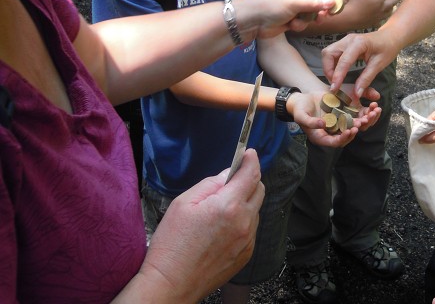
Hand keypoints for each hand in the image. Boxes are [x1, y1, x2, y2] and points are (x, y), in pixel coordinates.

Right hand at [134, 149, 264, 300]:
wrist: (171, 284)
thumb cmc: (172, 245)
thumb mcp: (183, 203)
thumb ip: (210, 184)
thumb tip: (228, 174)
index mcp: (228, 206)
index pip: (251, 174)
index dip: (251, 160)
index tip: (249, 154)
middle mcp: (244, 223)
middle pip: (259, 189)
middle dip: (248, 180)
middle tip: (230, 181)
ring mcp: (248, 240)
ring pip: (255, 209)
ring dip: (244, 202)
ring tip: (219, 211)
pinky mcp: (246, 254)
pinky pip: (251, 229)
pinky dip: (242, 222)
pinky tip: (221, 229)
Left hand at [240, 0, 342, 38]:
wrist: (250, 21)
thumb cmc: (270, 5)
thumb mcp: (294, 2)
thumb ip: (315, 2)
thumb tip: (334, 2)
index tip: (339, 0)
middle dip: (322, 7)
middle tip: (328, 15)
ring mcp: (294, 5)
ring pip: (312, 11)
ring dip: (310, 18)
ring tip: (308, 21)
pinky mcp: (291, 17)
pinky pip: (304, 20)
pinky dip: (300, 24)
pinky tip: (292, 26)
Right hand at [290, 89, 381, 146]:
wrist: (302, 99)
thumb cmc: (299, 110)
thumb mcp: (301, 116)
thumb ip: (310, 122)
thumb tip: (323, 124)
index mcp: (322, 137)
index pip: (335, 142)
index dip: (343, 138)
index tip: (350, 131)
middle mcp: (332, 132)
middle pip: (346, 136)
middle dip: (355, 130)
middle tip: (362, 123)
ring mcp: (337, 123)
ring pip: (352, 126)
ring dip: (362, 122)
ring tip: (369, 115)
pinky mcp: (341, 114)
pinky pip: (353, 116)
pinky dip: (361, 113)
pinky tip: (369, 108)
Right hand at [322, 30, 399, 96]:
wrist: (391, 36)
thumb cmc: (387, 48)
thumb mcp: (379, 64)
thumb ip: (366, 78)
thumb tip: (357, 94)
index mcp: (358, 43)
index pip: (343, 60)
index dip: (337, 76)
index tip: (335, 89)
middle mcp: (348, 40)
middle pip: (328, 53)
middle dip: (328, 70)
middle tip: (335, 84)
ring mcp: (345, 40)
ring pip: (328, 53)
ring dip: (329, 67)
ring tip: (336, 80)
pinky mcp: (344, 44)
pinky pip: (333, 53)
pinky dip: (332, 64)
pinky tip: (339, 73)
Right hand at [338, 0, 398, 28]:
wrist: (348, 19)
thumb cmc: (354, 3)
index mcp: (380, 0)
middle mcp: (382, 9)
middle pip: (391, 2)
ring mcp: (379, 17)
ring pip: (389, 12)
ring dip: (392, 7)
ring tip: (393, 5)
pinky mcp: (374, 24)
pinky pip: (383, 20)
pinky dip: (385, 16)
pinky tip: (383, 16)